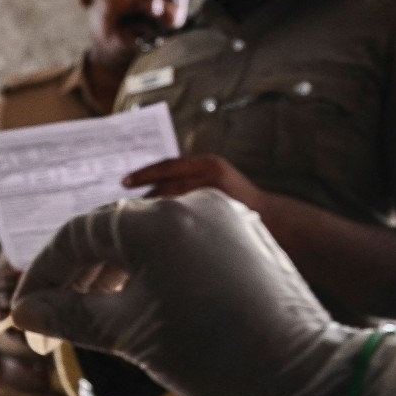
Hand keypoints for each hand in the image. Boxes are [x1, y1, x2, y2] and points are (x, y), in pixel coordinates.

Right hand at [11, 189, 395, 395]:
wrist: (307, 376)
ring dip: (106, 276)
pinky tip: (132, 303)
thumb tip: (23, 311)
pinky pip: (173, 243)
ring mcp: (219, 215)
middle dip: (72, 279)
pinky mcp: (239, 233)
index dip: (41, 276)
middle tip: (50, 325)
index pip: (76, 235)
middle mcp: (189, 205)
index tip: (26, 315)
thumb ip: (66, 315)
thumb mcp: (127, 334)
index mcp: (157, 222)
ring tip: (89, 319)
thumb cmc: (214, 355)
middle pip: (107, 232)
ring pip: (140, 237)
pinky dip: (144, 271)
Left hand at [124, 155, 267, 213]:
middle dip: (145, 198)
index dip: (144, 174)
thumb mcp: (214, 183)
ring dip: (154, 212)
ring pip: (174, 202)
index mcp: (207, 164)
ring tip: (137, 222)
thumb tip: (152, 193)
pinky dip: (170, 223)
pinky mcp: (218, 212)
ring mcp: (215, 194)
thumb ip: (189, 183)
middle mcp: (211, 174)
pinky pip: (186, 217)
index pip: (168, 166)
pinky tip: (158, 231)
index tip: (124, 182)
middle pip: (167, 185)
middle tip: (125, 209)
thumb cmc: (235, 203)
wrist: (271, 218)